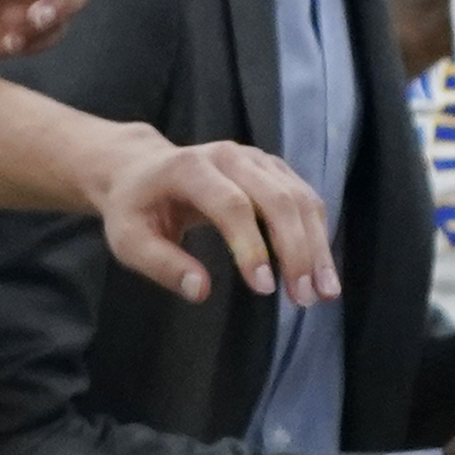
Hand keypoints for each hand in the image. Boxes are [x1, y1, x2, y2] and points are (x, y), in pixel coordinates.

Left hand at [94, 135, 338, 307]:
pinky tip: (320, 268)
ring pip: (301, 200)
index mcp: (191, 168)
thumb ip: (162, 265)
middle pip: (279, 200)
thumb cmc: (135, 209)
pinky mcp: (276, 169)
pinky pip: (306, 200)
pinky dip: (317, 235)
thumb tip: (201, 292)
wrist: (143, 169)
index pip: (232, 205)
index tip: (263, 289)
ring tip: (325, 291)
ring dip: (317, 247)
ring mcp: (260, 160)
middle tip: (305, 298)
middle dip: (297, 251)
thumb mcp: (129, 241)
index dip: (252, 246)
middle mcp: (233, 156)